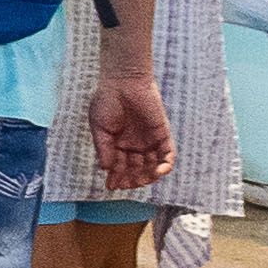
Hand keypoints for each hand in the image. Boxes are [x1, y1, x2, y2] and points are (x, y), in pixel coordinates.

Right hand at [91, 76, 173, 192]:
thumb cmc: (107, 101)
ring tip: (141, 179)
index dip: (116, 178)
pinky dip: (166, 165)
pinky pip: (167, 155)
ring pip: (152, 167)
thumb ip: (104, 148)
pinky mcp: (162, 135)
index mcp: (118, 145)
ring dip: (148, 176)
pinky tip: (160, 172)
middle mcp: (134, 146)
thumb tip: (105, 169)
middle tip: (125, 184)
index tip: (111, 186)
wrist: (123, 81)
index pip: (119, 167)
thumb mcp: (100, 128)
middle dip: (131, 179)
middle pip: (136, 170)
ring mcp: (149, 141)